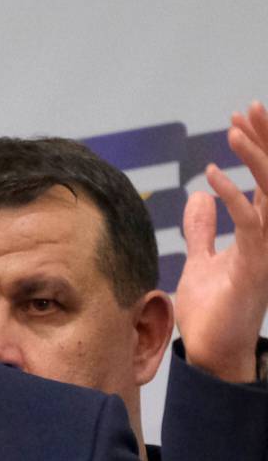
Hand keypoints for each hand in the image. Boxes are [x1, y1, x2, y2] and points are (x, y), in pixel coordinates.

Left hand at [176, 101, 267, 382]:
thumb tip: (199, 196)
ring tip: (234, 130)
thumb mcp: (202, 259)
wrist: (212, 353)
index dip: (259, 146)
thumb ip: (203, 229)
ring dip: (255, 159)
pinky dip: (232, 197)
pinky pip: (249, 224)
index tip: (242, 116)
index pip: (266, 179)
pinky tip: (210, 177)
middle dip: (266, 140)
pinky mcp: (255, 267)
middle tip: (249, 107)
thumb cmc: (211, 311)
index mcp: (260, 232)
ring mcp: (267, 251)